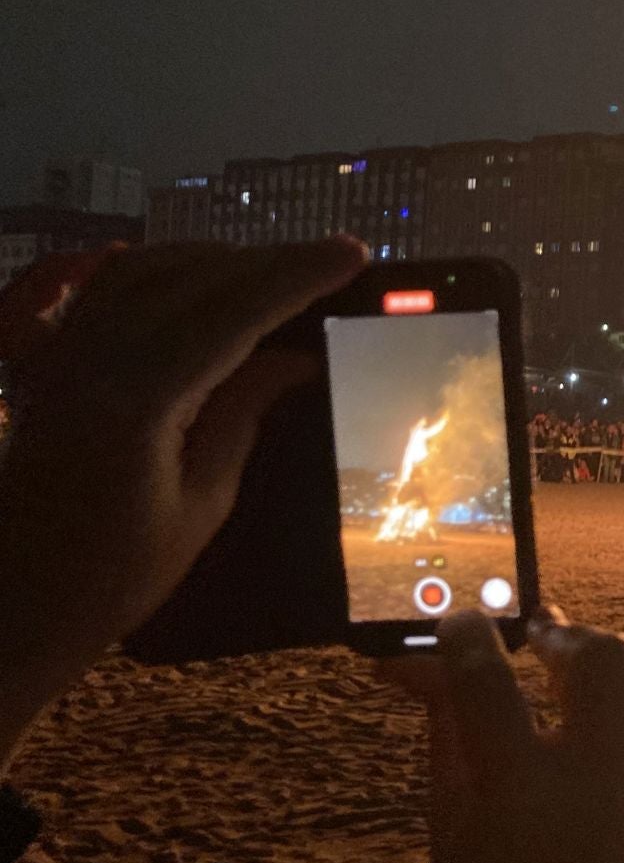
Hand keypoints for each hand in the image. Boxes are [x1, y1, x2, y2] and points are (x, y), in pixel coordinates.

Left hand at [0, 239, 366, 757]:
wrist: (10, 608)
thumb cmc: (112, 577)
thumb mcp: (201, 505)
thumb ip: (243, 415)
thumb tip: (296, 358)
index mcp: (136, 400)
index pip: (233, 312)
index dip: (297, 277)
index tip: (352, 254)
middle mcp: (91, 360)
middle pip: (193, 278)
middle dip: (269, 261)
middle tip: (332, 257)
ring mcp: (62, 356)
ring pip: (147, 269)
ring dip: (218, 259)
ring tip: (278, 268)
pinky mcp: (49, 364)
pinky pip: (105, 289)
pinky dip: (158, 267)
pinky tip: (195, 271)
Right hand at [380, 608, 623, 862]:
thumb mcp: (447, 808)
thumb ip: (442, 718)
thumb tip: (409, 655)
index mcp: (519, 791)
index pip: (489, 685)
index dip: (467, 636)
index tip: (460, 622)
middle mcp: (596, 778)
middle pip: (603, 657)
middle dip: (563, 634)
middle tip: (535, 642)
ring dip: (623, 647)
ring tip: (585, 665)